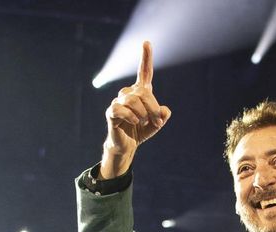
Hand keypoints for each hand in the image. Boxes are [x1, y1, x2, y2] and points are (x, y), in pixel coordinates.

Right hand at [100, 41, 169, 179]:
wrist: (127, 145)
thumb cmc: (141, 131)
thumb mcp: (157, 123)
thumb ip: (162, 115)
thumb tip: (164, 111)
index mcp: (140, 92)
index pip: (143, 72)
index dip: (145, 57)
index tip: (146, 42)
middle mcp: (128, 93)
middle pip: (143, 93)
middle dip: (153, 108)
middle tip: (157, 121)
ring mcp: (119, 101)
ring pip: (133, 100)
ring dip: (143, 113)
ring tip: (144, 123)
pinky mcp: (111, 112)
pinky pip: (121, 109)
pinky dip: (131, 116)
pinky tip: (135, 122)